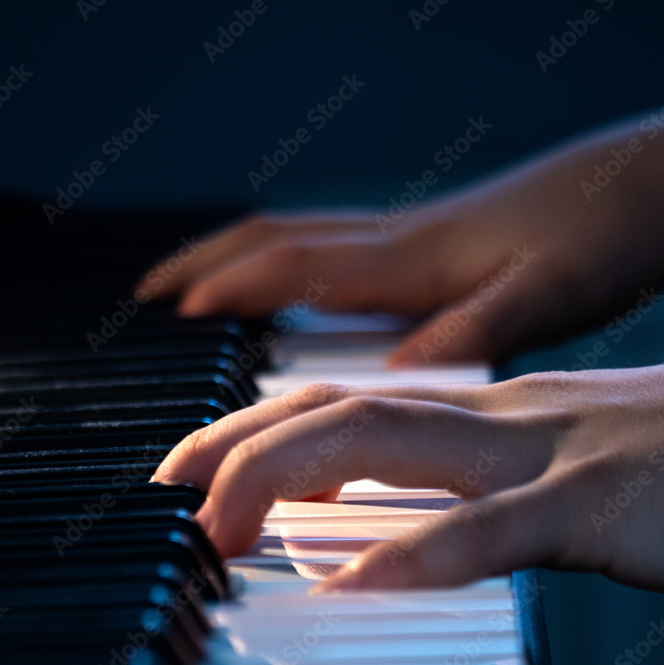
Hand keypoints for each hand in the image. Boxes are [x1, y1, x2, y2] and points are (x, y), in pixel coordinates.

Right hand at [136, 117, 663, 364]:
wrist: (638, 188)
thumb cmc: (598, 237)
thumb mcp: (545, 295)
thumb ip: (471, 330)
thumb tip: (397, 377)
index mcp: (409, 259)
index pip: (293, 263)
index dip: (227, 287)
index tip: (170, 315)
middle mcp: (395, 244)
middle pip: (274, 240)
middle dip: (204, 262)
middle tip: (148, 293)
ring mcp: (406, 242)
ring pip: (297, 238)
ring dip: (235, 259)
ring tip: (193, 289)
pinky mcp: (426, 251)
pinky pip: (330, 251)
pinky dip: (285, 268)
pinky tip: (291, 298)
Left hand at [152, 367, 663, 590]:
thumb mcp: (551, 472)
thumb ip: (469, 494)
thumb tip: (385, 537)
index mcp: (488, 418)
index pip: (343, 403)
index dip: (254, 430)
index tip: (188, 473)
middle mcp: (502, 419)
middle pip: (339, 409)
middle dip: (238, 447)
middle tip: (170, 499)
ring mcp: (550, 453)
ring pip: (391, 442)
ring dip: (287, 479)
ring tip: (217, 530)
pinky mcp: (602, 505)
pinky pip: (497, 528)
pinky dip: (421, 555)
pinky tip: (353, 587)